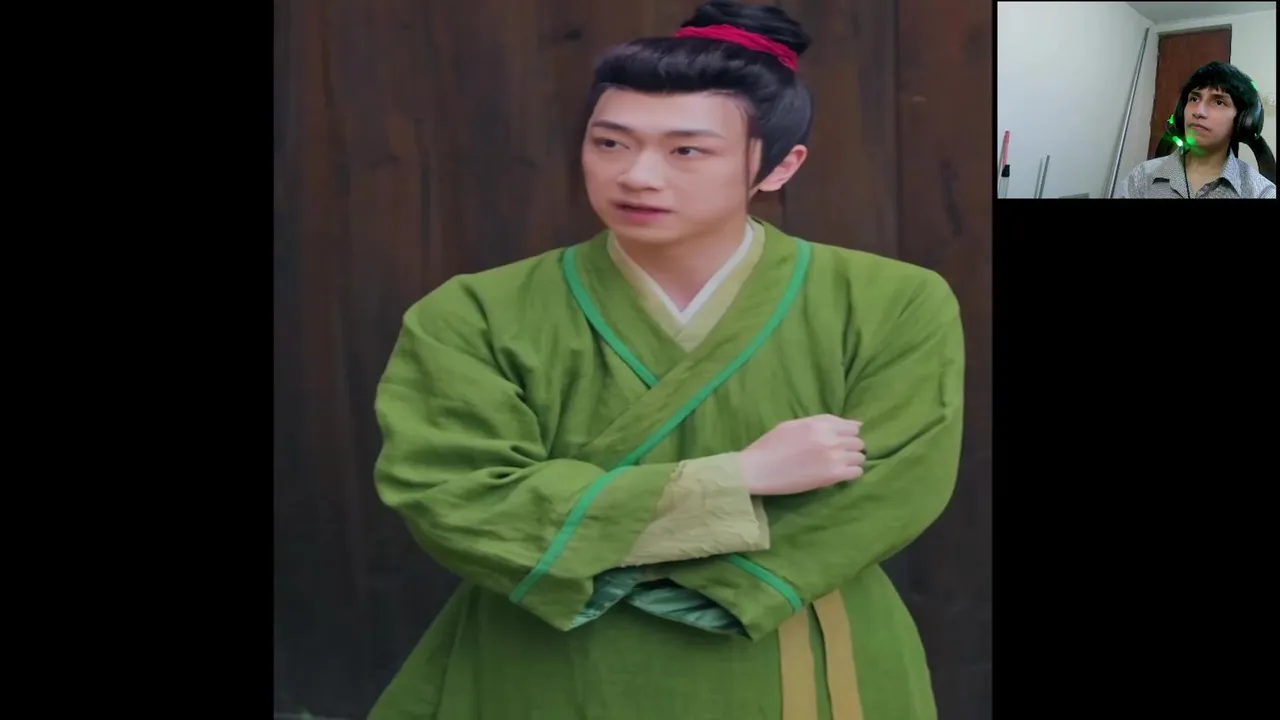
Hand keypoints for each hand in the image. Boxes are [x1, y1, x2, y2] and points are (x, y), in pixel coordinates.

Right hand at [740, 415, 864, 495]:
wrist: (758, 469)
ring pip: (860, 457)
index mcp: (819, 424)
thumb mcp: (794, 425)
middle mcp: (830, 438)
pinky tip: (840, 474)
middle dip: (850, 447)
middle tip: (838, 454)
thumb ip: (823, 422)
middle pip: (858, 442)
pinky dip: (851, 473)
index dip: (848, 434)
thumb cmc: (771, 445)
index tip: (842, 440)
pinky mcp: (833, 476)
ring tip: (839, 465)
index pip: (851, 426)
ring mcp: (833, 457)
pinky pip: (856, 472)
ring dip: (852, 460)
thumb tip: (856, 424)